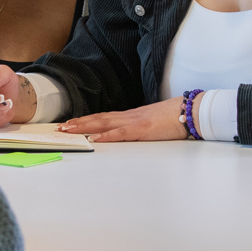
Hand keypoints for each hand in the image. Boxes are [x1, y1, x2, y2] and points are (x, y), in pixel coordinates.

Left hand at [57, 94, 201, 142]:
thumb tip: (128, 133)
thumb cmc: (174, 118)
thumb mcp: (151, 123)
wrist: (190, 111)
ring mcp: (134, 122)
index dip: (85, 120)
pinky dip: (107, 136)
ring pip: (104, 123)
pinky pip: (121, 133)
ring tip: (69, 130)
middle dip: (78, 123)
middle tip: (60, 127)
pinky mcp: (142, 130)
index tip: (70, 123)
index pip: (102, 117)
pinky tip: (95, 139)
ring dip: (85, 127)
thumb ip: (138, 127)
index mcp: (130, 117)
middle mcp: (128, 117)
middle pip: (98, 118)